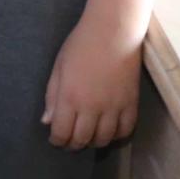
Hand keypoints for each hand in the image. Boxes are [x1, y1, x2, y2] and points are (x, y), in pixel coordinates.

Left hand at [43, 11, 142, 148]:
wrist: (113, 33)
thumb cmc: (80, 46)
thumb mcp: (58, 68)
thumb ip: (52, 97)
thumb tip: (47, 122)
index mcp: (70, 98)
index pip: (62, 133)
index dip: (57, 141)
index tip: (55, 139)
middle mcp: (92, 108)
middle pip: (82, 139)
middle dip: (73, 144)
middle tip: (69, 141)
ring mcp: (114, 108)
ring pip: (104, 139)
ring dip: (93, 142)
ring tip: (87, 137)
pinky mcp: (131, 104)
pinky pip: (125, 131)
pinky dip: (116, 136)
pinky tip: (108, 132)